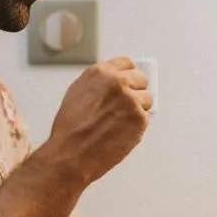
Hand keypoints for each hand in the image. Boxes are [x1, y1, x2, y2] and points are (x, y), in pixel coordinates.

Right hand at [47, 57, 151, 183]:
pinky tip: (120, 133)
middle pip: (141, 79)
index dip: (129, 75)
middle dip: (136, 92)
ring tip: (120, 123)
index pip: (127, 63)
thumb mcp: (77, 94)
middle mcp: (117, 82)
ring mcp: (130, 99)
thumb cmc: (70, 130)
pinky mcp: (139, 117)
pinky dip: (137, 126)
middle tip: (126, 108)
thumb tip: (116, 83)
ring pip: (147, 99)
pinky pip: (146, 117)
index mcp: (100, 73)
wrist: (71, 153)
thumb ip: (99, 84)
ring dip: (138, 110)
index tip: (131, 82)